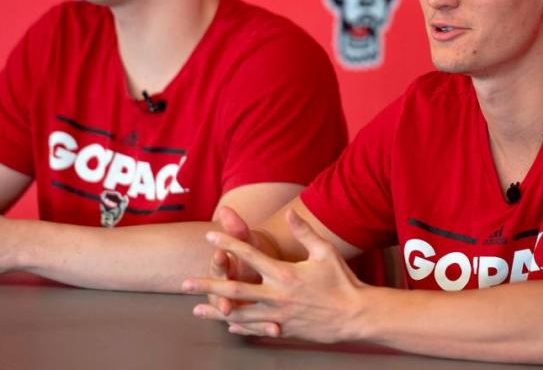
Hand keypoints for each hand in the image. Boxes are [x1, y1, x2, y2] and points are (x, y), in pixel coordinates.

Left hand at [184, 209, 365, 343]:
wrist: (357, 316)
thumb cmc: (343, 281)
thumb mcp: (324, 252)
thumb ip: (305, 232)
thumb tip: (290, 213)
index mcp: (285, 273)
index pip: (249, 255)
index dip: (228, 244)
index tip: (210, 237)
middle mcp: (277, 295)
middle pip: (234, 289)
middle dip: (208, 285)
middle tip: (184, 283)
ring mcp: (279, 316)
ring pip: (240, 314)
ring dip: (216, 311)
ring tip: (197, 310)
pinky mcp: (285, 330)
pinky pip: (256, 329)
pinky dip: (240, 326)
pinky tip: (228, 324)